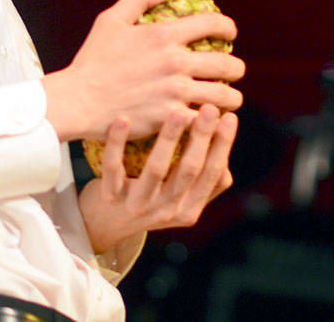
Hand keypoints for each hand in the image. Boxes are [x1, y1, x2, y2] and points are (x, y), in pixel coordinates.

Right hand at [43, 0, 244, 141]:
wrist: (77, 100)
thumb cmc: (92, 60)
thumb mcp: (111, 19)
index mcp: (164, 34)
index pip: (214, 23)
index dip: (229, 28)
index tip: (230, 35)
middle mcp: (175, 62)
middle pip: (227, 64)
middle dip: (237, 68)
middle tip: (235, 71)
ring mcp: (174, 92)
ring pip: (224, 95)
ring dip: (232, 97)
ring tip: (231, 99)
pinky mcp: (170, 118)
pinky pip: (205, 120)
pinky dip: (213, 121)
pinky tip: (211, 120)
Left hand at [77, 103, 238, 252]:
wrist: (104, 225)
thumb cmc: (151, 200)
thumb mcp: (181, 200)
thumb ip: (205, 184)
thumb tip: (226, 161)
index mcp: (189, 210)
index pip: (212, 175)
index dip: (222, 146)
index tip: (230, 117)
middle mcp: (165, 211)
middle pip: (188, 171)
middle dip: (201, 137)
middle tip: (210, 107)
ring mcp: (137, 206)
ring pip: (155, 169)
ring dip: (168, 138)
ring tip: (177, 112)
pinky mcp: (109, 198)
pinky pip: (113, 167)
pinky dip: (117, 142)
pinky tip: (123, 118)